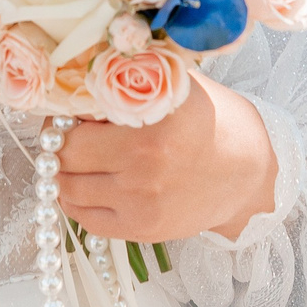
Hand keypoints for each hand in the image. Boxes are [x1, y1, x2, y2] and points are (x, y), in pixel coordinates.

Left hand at [57, 73, 278, 243]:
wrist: (249, 170)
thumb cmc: (211, 121)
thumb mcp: (174, 86)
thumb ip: (126, 82)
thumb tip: (71, 78)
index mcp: (151, 120)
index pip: (73, 121)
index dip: (62, 114)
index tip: (65, 110)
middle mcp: (144, 164)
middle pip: (63, 156)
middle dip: (58, 143)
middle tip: (65, 134)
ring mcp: (142, 201)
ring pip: (68, 190)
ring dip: (63, 174)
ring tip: (76, 160)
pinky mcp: (144, 228)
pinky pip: (86, 220)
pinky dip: (78, 202)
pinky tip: (88, 185)